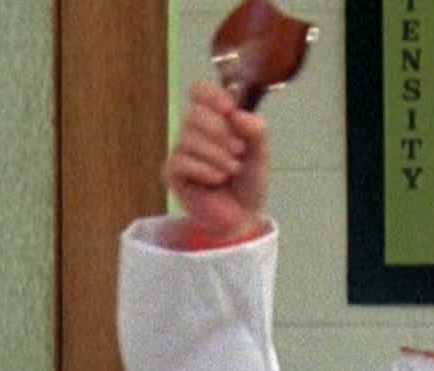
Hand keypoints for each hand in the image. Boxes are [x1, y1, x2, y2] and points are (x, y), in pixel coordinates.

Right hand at [162, 81, 269, 242]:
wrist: (242, 217)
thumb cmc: (248, 183)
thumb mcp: (261, 153)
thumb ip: (256, 130)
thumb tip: (237, 114)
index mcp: (214, 119)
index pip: (200, 91)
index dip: (212, 95)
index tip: (229, 108)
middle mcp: (193, 131)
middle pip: (193, 113)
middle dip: (220, 132)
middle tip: (239, 151)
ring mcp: (180, 152)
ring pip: (188, 138)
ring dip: (217, 155)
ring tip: (232, 170)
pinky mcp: (173, 174)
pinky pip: (182, 161)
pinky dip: (204, 170)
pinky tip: (216, 179)